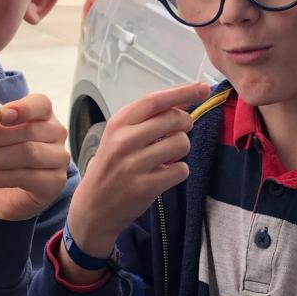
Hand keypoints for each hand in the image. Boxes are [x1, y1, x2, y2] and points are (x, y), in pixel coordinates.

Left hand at [0, 86, 69, 222]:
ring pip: (26, 154)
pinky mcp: (52, 183)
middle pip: (26, 132)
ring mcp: (58, 159)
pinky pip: (25, 177)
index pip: (40, 104)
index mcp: (41, 113)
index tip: (0, 115)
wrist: (0, 193)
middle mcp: (56, 133)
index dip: (23, 108)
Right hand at [63, 81, 212, 268]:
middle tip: (180, 132)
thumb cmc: (110, 167)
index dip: (183, 92)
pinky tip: (164, 174)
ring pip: (181, 143)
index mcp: (118, 124)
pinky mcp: (146, 186)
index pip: (155, 101)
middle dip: (185, 123)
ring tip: (167, 157)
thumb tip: (183, 103)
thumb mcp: (118, 137)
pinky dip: (178, 171)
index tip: (203, 89)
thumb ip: (146, 120)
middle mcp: (125, 141)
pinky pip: (181, 170)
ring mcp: (135, 164)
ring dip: (181, 150)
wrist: (93, 207)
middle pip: (173, 119)